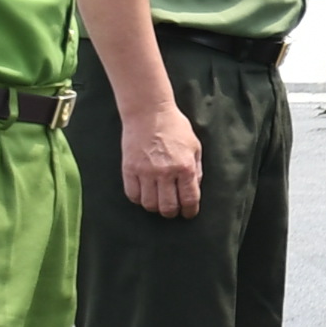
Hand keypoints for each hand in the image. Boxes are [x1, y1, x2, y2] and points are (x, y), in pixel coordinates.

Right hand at [121, 102, 203, 218]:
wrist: (149, 112)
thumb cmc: (175, 128)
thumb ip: (196, 170)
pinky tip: (145, 194)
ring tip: (159, 201)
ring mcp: (145, 172)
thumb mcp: (194, 146)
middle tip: (173, 209)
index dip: (190, 211)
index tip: (188, 214)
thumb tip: (194, 191)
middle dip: (172, 213)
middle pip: (168, 207)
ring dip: (155, 207)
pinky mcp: (129, 169)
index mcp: (185, 166)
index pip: (189, 199)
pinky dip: (139, 199)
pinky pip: (133, 195)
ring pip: (149, 204)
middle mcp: (165, 172)